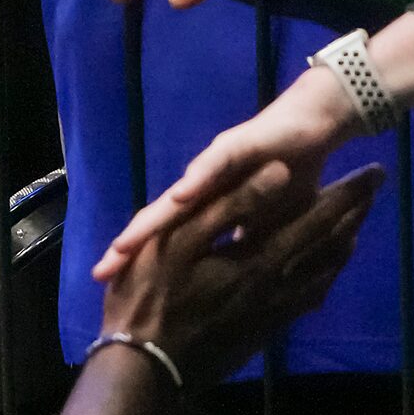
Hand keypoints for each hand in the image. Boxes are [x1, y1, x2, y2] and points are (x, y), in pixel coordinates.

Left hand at [94, 13, 413, 282]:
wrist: (311, 127)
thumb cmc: (282, 176)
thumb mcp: (262, 224)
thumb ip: (241, 244)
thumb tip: (229, 279)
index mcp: (206, 206)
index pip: (167, 238)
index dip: (142, 261)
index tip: (116, 287)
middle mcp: (199, 185)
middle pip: (157, 219)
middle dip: (130, 245)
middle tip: (102, 271)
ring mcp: (211, 165)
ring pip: (174, 195)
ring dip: (151, 220)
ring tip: (125, 244)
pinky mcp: (233, 146)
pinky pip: (211, 164)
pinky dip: (195, 180)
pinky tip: (179, 198)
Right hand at [98, 154, 382, 385]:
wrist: (148, 368)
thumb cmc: (151, 295)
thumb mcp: (180, 239)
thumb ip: (232, 204)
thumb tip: (279, 172)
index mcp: (262, 260)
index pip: (319, 220)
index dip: (349, 194)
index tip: (374, 173)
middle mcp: (280, 287)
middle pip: (330, 246)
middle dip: (355, 214)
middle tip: (374, 190)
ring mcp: (275, 313)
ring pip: (324, 275)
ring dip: (344, 245)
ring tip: (356, 227)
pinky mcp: (264, 331)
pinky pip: (309, 299)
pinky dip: (324, 278)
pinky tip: (322, 276)